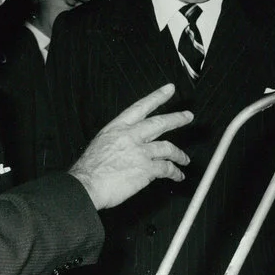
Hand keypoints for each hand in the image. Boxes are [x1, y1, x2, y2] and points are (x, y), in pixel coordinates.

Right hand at [69, 83, 192, 209]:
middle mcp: (130, 136)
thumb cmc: (89, 170)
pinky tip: (177, 175)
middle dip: (177, 119)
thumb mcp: (101, 144)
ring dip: (179, 154)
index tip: (169, 89)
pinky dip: (175, 172)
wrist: (86, 185)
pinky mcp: (146, 168)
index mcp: (117, 128)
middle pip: (160, 123)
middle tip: (187, 116)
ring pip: (168, 148)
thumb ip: (118, 141)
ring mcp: (140, 152)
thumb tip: (129, 145)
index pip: (140, 107)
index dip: (157, 96)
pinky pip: (167, 168)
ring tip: (184, 159)